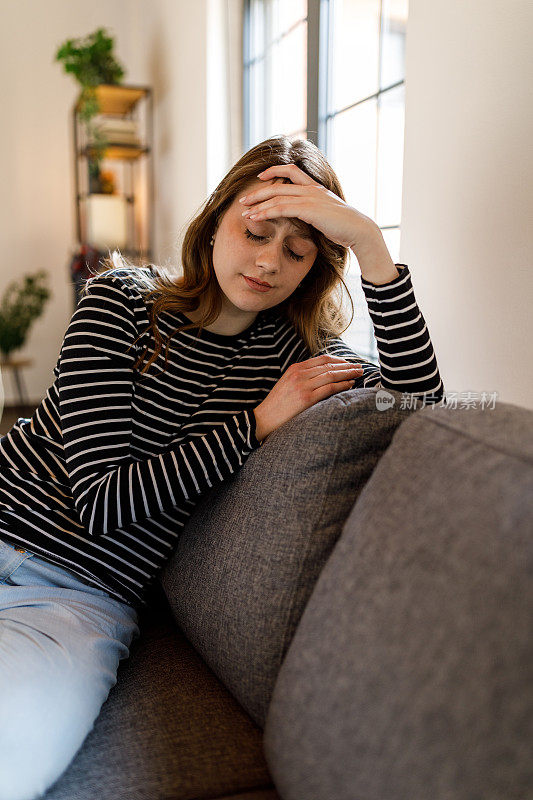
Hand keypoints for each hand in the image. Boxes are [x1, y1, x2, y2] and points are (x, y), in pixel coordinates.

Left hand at [240, 162, 378, 251]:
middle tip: (243, 200)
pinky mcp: (308, 209)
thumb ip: (314, 211)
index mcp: (315, 187)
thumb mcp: (327, 214)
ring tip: (244, 212)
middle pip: (278, 185)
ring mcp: (309, 198)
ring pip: (276, 197)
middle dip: (258, 192)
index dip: (274, 171)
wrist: (358, 229)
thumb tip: (306, 216)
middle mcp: (311, 189)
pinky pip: (281, 208)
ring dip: (257, 204)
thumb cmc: (344, 226)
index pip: (292, 170)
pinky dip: (265, 212)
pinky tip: (255, 217)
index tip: (260, 178)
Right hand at [253, 355, 363, 441]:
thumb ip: (302, 377)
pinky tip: (350, 385)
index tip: (348, 363)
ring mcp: (303, 385)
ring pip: (331, 375)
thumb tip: (322, 375)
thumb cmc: (277, 405)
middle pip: (329, 365)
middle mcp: (299, 374)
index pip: (322, 359)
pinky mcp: (306, 398)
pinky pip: (329, 388)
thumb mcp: (287, 384)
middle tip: (359, 366)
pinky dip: (342, 385)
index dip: (338, 360)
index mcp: (295, 368)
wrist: (264, 418)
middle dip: (347, 365)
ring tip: (359, 374)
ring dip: (348, 373)